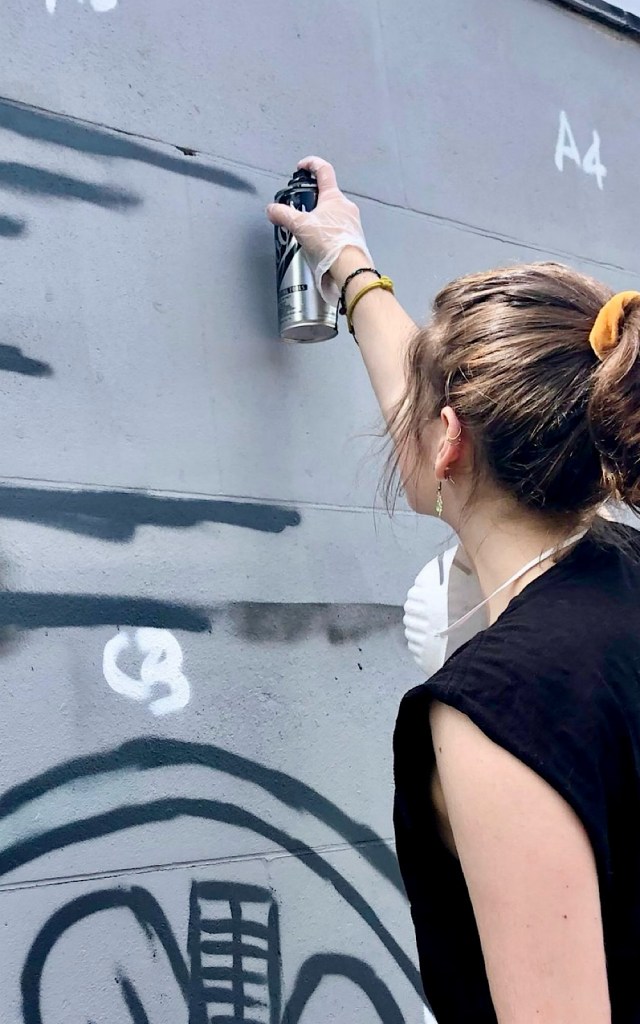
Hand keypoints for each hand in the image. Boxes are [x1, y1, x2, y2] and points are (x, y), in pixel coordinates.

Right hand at [266, 156, 372, 303]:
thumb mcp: (300, 226)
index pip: (324, 170)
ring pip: (333, 213)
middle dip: (313, 199)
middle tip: (300, 209)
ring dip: (320, 218)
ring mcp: (352, 222)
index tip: (301, 167)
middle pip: (327, 195)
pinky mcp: (353, 238)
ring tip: (308, 231)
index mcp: (334, 197)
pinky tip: (319, 243)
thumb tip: (271, 210)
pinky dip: (327, 232)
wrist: (349, 268)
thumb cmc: (329, 242)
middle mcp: (346, 206)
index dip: (311, 164)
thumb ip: (283, 214)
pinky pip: (338, 229)